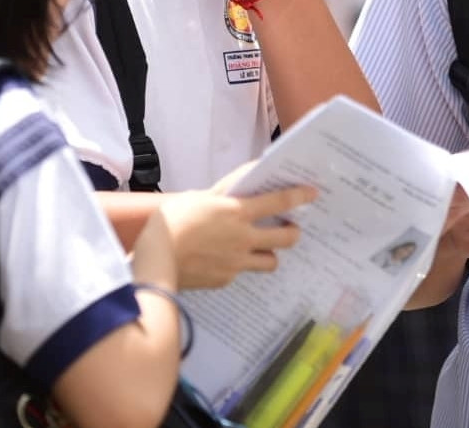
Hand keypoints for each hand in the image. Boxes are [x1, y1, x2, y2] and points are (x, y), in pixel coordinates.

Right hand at [147, 175, 316, 289]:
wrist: (156, 262)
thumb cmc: (171, 223)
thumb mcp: (196, 198)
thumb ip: (220, 195)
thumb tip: (235, 190)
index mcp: (237, 213)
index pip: (279, 202)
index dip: (299, 196)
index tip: (312, 193)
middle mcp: (244, 238)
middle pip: (287, 238)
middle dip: (293, 232)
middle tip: (289, 229)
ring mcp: (237, 262)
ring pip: (270, 261)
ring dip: (269, 254)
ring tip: (259, 249)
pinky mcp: (225, 280)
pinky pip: (241, 273)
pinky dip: (237, 266)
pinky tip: (222, 262)